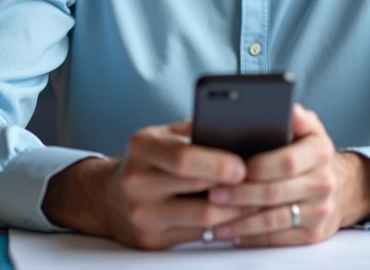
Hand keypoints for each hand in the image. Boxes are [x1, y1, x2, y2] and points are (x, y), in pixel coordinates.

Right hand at [43, 120, 254, 249]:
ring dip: (235, 210)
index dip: (216, 164)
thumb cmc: (145, 161)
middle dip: (234, 187)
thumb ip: (193, 131)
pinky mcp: (152, 239)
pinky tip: (237, 215)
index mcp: (142, 148)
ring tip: (256, 199)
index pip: (182, 158)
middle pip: (196, 189)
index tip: (243, 165)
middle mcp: (137, 181)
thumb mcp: (161, 135)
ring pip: (203, 218)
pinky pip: (198, 234)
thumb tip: (238, 128)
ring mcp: (143, 214)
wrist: (107, 198)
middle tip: (261, 182)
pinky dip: (222, 225)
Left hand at [206, 105, 369, 246]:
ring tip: (213, 217)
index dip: (258, 166)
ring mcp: (320, 211)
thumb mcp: (307, 126)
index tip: (232, 168)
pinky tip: (230, 231)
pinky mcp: (313, 234)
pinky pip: (277, 239)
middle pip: (275, 193)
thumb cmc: (309, 151)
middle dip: (240, 195)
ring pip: (273, 220)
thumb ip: (294, 116)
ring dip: (240, 220)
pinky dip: (250, 237)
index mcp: (320, 151)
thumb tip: (287, 108)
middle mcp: (324, 182)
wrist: (341, 185)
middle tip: (212, 194)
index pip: (287, 161)